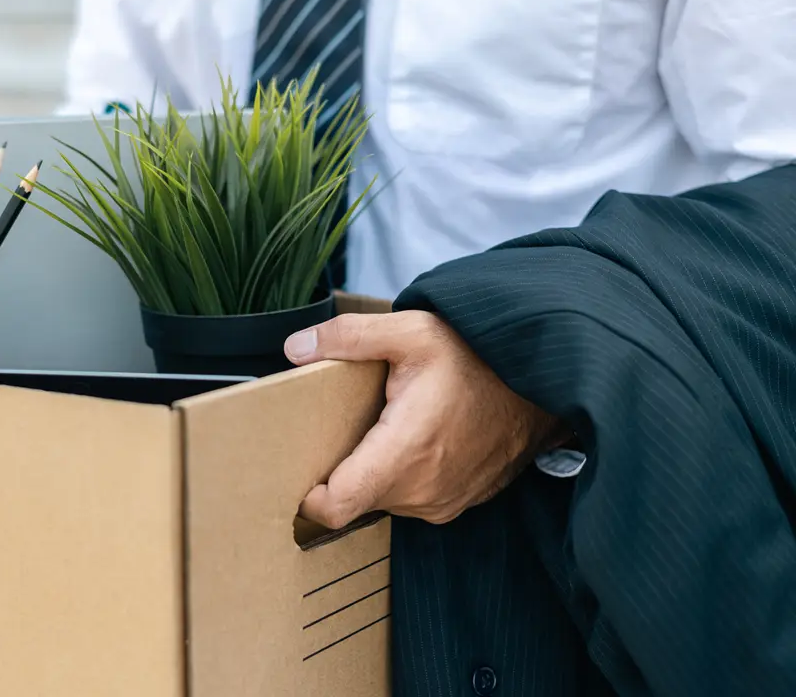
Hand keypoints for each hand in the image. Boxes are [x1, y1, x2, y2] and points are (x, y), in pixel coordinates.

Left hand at [284, 311, 562, 527]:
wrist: (542, 380)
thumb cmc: (478, 356)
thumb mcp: (411, 330)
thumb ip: (348, 337)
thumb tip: (294, 348)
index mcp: (405, 451)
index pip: (336, 506)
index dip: (308, 494)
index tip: (298, 465)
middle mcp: (422, 489)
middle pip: (353, 499)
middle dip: (338, 470)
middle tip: (338, 427)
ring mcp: (442, 501)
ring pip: (381, 500)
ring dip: (372, 471)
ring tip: (380, 427)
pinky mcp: (456, 503)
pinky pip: (410, 499)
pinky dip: (401, 475)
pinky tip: (411, 438)